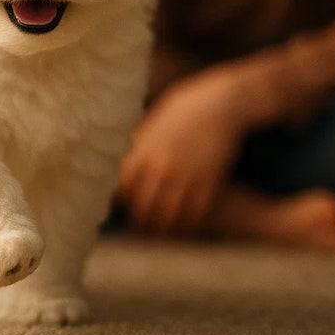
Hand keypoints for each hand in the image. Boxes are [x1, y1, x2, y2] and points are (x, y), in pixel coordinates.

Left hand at [116, 67, 247, 235]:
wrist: (216, 102)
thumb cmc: (180, 112)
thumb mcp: (151, 127)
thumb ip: (136, 150)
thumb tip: (117, 167)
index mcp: (141, 152)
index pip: (121, 191)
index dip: (121, 204)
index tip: (124, 209)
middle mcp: (160, 167)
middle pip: (142, 211)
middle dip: (141, 223)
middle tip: (144, 227)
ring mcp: (185, 176)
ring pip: (168, 219)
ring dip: (164, 230)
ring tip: (163, 232)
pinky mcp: (209, 183)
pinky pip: (194, 217)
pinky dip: (188, 226)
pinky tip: (186, 226)